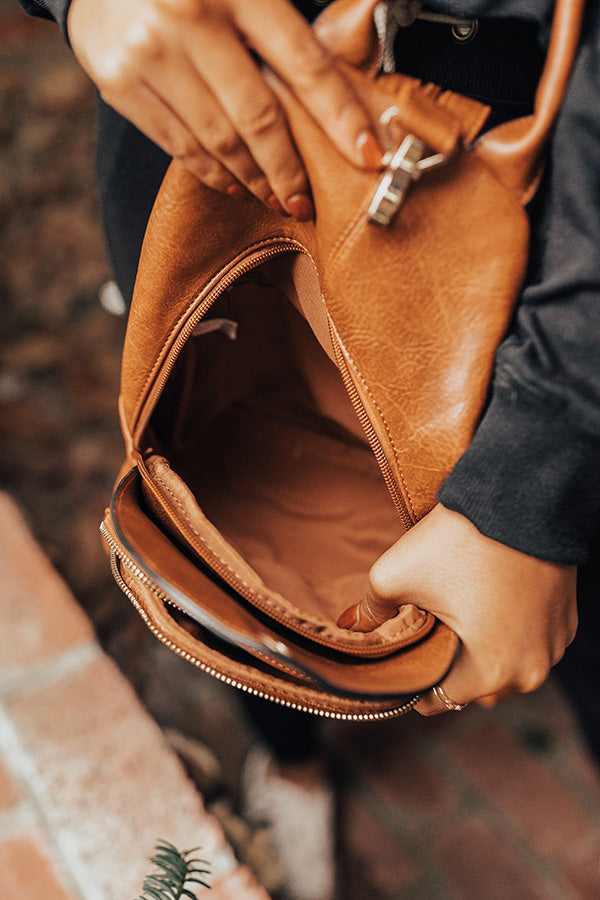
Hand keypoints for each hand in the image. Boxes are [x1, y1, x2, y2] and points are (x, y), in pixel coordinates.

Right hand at [67, 0, 381, 216]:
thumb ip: (281, 24)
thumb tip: (348, 59)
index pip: (304, 64)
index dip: (340, 116)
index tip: (368, 154)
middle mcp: (189, 17)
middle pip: (259, 118)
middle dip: (290, 170)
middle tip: (306, 201)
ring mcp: (150, 53)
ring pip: (219, 141)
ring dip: (254, 179)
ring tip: (276, 198)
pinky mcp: (120, 81)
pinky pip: (180, 145)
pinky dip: (213, 173)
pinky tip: (234, 185)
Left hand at [338, 504, 577, 714]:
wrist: (522, 496)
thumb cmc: (459, 540)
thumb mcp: (396, 576)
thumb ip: (370, 612)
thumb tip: (350, 628)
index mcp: (491, 673)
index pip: (439, 698)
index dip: (414, 681)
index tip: (401, 659)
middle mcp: (531, 670)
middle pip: (475, 687)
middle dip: (448, 665)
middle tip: (426, 630)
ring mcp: (554, 644)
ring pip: (506, 665)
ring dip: (480, 649)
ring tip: (455, 613)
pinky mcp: (567, 619)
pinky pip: (529, 640)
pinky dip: (508, 630)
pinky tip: (486, 601)